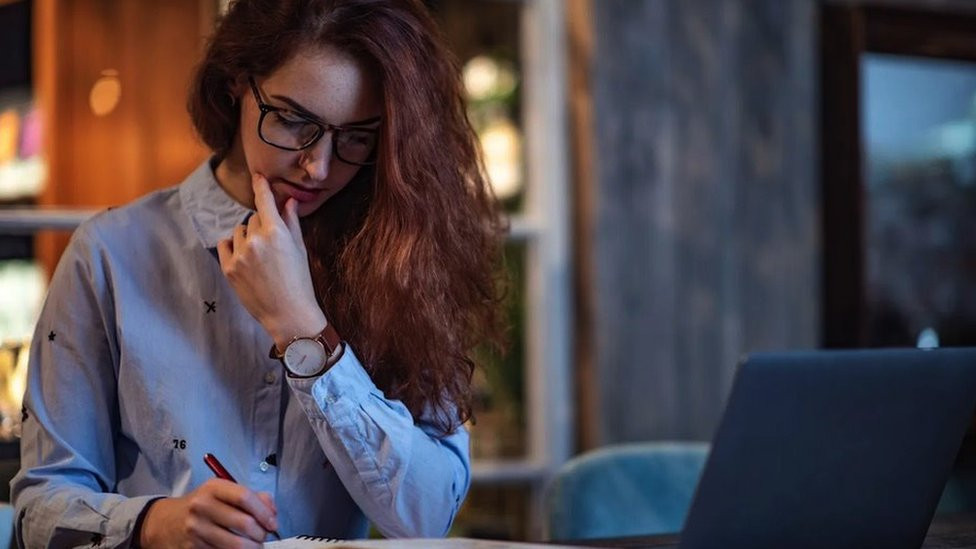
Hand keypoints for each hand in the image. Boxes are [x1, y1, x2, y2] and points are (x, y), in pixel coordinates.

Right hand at [138, 478, 277, 547]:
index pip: (244, 497)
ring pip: (235, 544)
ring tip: (255, 545)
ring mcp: (196, 528)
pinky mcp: (193, 547)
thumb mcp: (223, 492)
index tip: (273, 522)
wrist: (166, 522)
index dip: (264, 512)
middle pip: (243, 523)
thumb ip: (252, 497)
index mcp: (214, 488)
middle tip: (264, 536)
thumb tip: (272, 512)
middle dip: (261, 533)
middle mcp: (202, 506)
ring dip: (252, 548)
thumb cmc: (203, 504)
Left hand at [217, 173, 327, 346]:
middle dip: (262, 226)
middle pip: (254, 219)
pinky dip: (233, 246)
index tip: (258, 176)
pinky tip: (244, 258)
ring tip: (260, 256)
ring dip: (247, 237)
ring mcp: (240, 255)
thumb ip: (292, 222)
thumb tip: (289, 201)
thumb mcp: (300, 249)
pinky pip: (225, 244)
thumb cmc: (299, 281)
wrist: (288, 313)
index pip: (264, 201)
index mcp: (276, 233)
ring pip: (239, 231)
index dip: (261, 187)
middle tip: (273, 246)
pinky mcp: (228, 269)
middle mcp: (255, 240)